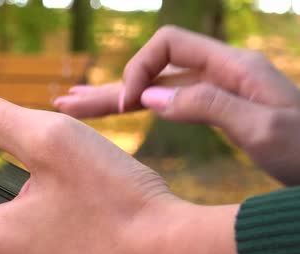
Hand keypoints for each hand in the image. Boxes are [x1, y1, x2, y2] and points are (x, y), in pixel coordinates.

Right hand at [55, 26, 299, 185]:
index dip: (140, 69)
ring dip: (115, 97)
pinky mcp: (217, 112)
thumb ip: (207, 106)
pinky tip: (120, 112)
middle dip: (109, 85)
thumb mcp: (264, 130)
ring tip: (76, 105)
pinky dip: (139, 107)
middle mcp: (221, 74)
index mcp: (233, 67)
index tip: (130, 105)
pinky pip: (168, 104)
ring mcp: (218, 93)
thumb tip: (150, 97)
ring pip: (155, 88)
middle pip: (152, 69)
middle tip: (67, 102)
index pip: (167, 46)